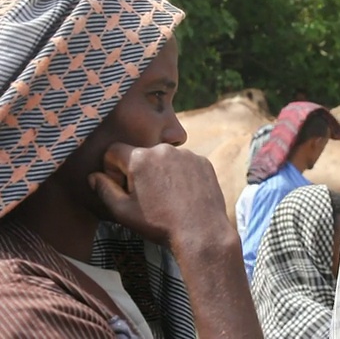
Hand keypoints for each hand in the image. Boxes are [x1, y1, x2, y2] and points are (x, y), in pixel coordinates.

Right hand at [88, 142, 228, 245]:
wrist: (201, 232)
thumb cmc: (159, 224)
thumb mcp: (123, 211)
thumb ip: (104, 190)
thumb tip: (94, 177)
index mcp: (140, 158)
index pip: (114, 151)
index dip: (113, 169)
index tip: (122, 187)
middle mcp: (164, 149)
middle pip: (141, 154)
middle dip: (138, 171)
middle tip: (146, 196)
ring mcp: (187, 154)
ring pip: (164, 158)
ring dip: (160, 172)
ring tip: (167, 198)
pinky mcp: (203, 162)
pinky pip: (185, 163)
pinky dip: (180, 175)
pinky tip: (183, 195)